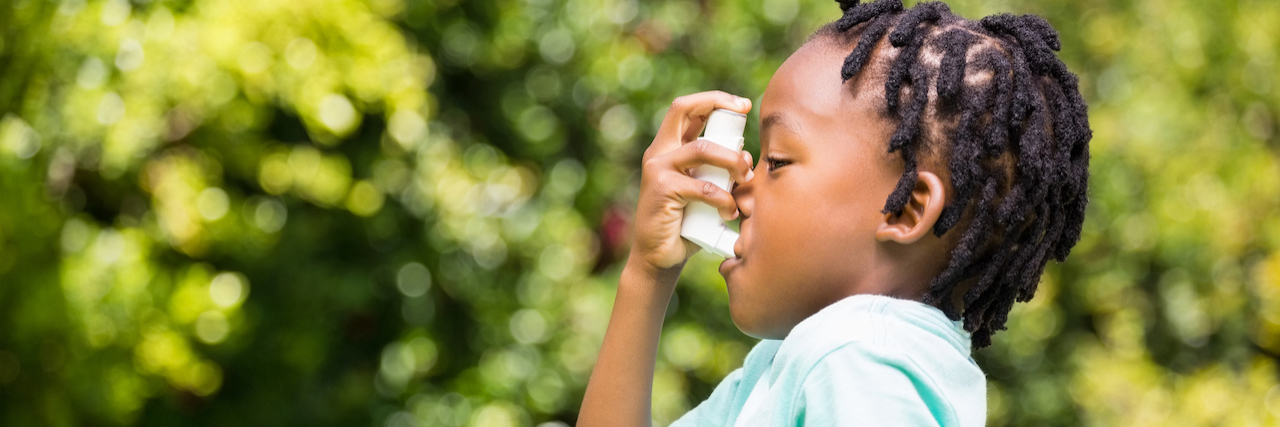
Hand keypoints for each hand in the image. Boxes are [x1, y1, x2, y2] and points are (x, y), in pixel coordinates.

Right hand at [630, 91, 754, 273]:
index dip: (715, 99)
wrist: (660, 258)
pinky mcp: (662, 190)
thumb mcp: (705, 191)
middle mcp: (659, 153)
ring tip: (746, 176)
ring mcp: (657, 169)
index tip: (743, 105)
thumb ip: (719, 172)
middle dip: (718, 104)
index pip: (687, 109)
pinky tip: (730, 212)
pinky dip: (723, 199)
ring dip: (732, 160)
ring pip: (703, 148)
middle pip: (683, 109)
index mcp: (669, 149)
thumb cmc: (686, 225)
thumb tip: (747, 155)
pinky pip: (702, 186)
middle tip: (744, 112)